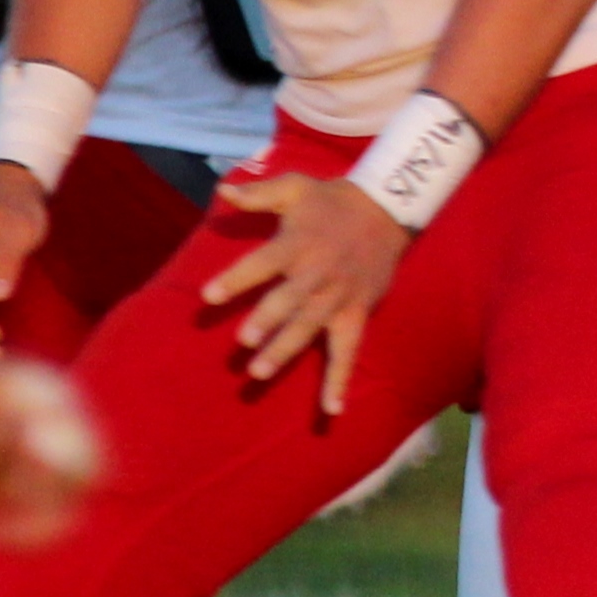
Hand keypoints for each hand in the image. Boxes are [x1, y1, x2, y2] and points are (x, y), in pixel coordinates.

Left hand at [200, 171, 407, 418]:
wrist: (388, 209)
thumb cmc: (333, 200)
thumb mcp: (297, 186)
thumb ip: (259, 193)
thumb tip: (222, 191)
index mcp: (298, 243)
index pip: (263, 262)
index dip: (236, 278)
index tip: (209, 295)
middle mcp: (318, 272)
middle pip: (290, 299)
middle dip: (267, 320)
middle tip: (243, 342)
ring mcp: (339, 296)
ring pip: (311, 327)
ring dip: (286, 349)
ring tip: (260, 371)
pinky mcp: (356, 312)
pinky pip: (349, 350)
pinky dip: (340, 380)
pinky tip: (330, 410)